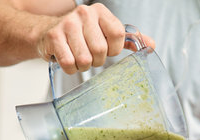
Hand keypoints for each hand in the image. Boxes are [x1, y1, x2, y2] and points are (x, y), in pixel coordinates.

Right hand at [37, 3, 154, 73]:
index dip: (114, 50)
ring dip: (83, 66)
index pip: (118, 35)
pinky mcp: (53, 37)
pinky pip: (69, 63)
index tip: (107, 50)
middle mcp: (84, 14)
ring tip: (78, 57)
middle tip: (90, 56)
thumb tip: (151, 46)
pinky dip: (71, 69)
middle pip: (101, 51)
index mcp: (100, 12)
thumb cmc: (82, 35)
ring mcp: (67, 24)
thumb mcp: (106, 33)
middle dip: (97, 61)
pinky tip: (68, 60)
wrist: (48, 32)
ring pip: (85, 59)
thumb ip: (128, 40)